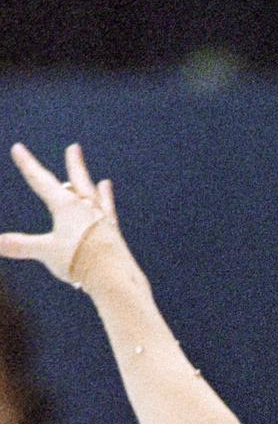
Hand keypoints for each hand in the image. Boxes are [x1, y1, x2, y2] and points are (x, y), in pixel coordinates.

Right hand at [0, 141, 121, 288]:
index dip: (27, 164)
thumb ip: (22, 245)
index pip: (41, 180)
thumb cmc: (78, 261)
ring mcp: (101, 218)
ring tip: (103, 181)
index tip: (18, 148)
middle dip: (74, 164)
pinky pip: (109, 213)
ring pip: (95, 195)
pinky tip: (109, 207)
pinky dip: (107, 205)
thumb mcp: (46, 252)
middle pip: (77, 180)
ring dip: (95, 185)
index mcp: (65, 206)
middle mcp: (85, 206)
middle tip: (75, 148)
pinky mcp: (113, 232)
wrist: (112, 275)